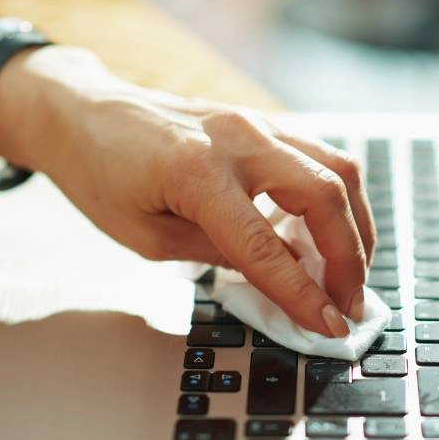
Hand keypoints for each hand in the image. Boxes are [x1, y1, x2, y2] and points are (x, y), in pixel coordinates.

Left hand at [11, 47, 376, 336]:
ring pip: (337, 166)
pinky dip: (336, 196)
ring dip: (356, 224)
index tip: (330, 326)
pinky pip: (319, 153)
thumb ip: (218, 254)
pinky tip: (330, 230)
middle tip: (350, 302)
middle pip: (324, 195)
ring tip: (352, 270)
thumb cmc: (101, 175)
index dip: (303, 293)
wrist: (82, 112)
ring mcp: (253, 121)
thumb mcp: (147, 237)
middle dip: (349, 257)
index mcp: (196, 172)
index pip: (266, 246)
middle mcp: (236, 138)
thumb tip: (280, 277)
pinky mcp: (260, 119)